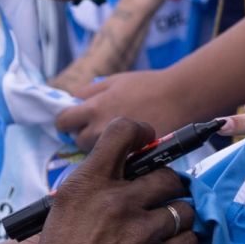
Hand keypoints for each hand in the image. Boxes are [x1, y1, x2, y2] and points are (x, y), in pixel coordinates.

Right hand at [7, 118, 197, 243]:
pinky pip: (190, 241)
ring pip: (184, 209)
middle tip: (159, 202)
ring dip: (177, 220)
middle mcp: (114, 201)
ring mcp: (140, 232)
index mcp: (83, 186)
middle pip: (166, 175)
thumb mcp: (56, 223)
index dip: (142, 134)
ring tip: (162, 235)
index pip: (123, 133)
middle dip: (167, 188)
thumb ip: (89, 199)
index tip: (147, 142)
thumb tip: (116, 188)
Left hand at [55, 68, 188, 151]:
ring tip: (116, 140)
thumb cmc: (148, 86)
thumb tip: (71, 101)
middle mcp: (99, 130)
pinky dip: (118, 157)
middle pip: (77, 141)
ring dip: (100, 148)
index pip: (63, 122)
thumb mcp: (114, 80)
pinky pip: (116, 162)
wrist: (181, 98)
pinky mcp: (131, 158)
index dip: (67, 122)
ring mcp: (114, 147)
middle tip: (99, 130)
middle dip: (84, 135)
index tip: (74, 123)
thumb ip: (89, 92)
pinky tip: (128, 149)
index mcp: (93, 108)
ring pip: (95, 154)